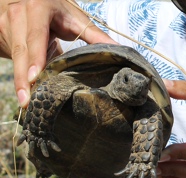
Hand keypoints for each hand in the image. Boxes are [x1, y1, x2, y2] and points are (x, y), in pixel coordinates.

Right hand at [0, 0, 115, 106]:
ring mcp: (6, 24)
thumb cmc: (59, 12)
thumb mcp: (77, 20)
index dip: (35, 57)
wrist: (32, 1)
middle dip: (22, 78)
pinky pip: (10, 58)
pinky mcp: (2, 35)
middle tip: (27, 101)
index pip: (35, 36)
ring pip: (12, 57)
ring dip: (19, 82)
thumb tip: (117, 49)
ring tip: (25, 102)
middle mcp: (18, 15)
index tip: (35, 77)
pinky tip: (24, 92)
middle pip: (20, 51)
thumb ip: (95, 36)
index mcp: (38, 8)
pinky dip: (18, 77)